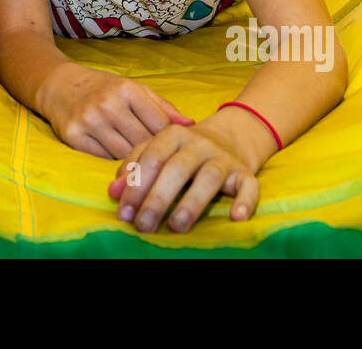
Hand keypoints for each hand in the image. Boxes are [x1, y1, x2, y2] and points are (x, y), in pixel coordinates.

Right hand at [37, 63, 194, 159]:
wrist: (59, 86)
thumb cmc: (103, 88)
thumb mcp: (134, 89)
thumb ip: (163, 107)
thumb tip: (192, 126)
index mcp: (126, 90)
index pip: (160, 125)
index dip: (169, 140)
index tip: (173, 148)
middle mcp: (107, 104)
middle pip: (143, 143)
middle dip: (154, 154)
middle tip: (160, 162)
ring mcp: (89, 121)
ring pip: (123, 155)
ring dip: (134, 161)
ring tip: (142, 164)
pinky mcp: (73, 136)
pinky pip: (102, 160)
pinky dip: (113, 162)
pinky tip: (118, 161)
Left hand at [106, 116, 260, 231]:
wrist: (228, 137)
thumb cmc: (181, 151)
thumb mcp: (156, 152)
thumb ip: (133, 169)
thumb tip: (113, 191)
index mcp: (172, 135)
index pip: (151, 158)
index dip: (136, 186)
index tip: (124, 213)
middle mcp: (198, 143)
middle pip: (177, 169)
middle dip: (158, 198)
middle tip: (144, 225)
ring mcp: (223, 158)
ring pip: (209, 177)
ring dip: (192, 202)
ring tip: (177, 226)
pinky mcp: (245, 173)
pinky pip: (249, 185)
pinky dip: (245, 201)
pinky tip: (235, 217)